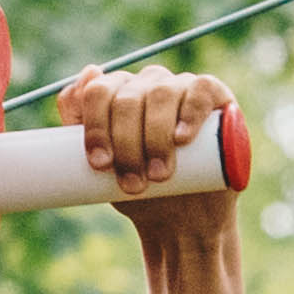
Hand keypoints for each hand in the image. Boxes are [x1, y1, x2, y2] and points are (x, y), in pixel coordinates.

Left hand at [62, 68, 243, 293]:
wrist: (182, 220)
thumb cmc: (139, 188)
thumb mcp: (100, 167)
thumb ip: (77, 125)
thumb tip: (85, 73)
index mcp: (117, 92)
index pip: (98, 93)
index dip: (96, 126)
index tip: (100, 165)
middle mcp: (148, 84)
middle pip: (128, 98)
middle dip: (126, 143)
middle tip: (132, 183)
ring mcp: (182, 87)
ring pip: (160, 94)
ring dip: (155, 136)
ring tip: (159, 175)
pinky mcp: (216, 99)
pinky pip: (201, 89)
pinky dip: (190, 111)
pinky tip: (181, 136)